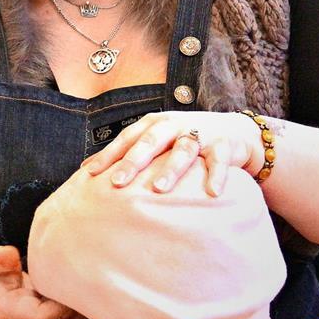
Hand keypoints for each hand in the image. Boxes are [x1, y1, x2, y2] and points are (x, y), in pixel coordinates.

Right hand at [0, 245, 85, 318]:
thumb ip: (0, 258)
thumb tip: (11, 255)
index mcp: (15, 312)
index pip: (46, 315)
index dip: (62, 301)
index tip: (69, 280)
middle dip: (75, 299)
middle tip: (82, 274)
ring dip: (76, 301)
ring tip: (77, 278)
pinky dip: (74, 304)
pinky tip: (72, 286)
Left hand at [81, 110, 262, 195]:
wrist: (234, 133)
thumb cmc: (184, 140)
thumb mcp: (156, 142)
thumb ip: (126, 154)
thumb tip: (84, 171)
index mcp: (154, 124)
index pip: (127, 139)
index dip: (109, 155)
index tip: (90, 174)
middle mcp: (174, 126)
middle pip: (151, 141)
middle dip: (134, 161)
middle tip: (118, 182)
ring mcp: (200, 134)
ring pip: (183, 150)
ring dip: (172, 169)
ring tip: (159, 189)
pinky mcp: (224, 145)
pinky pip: (220, 160)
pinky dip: (217, 175)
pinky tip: (212, 193)